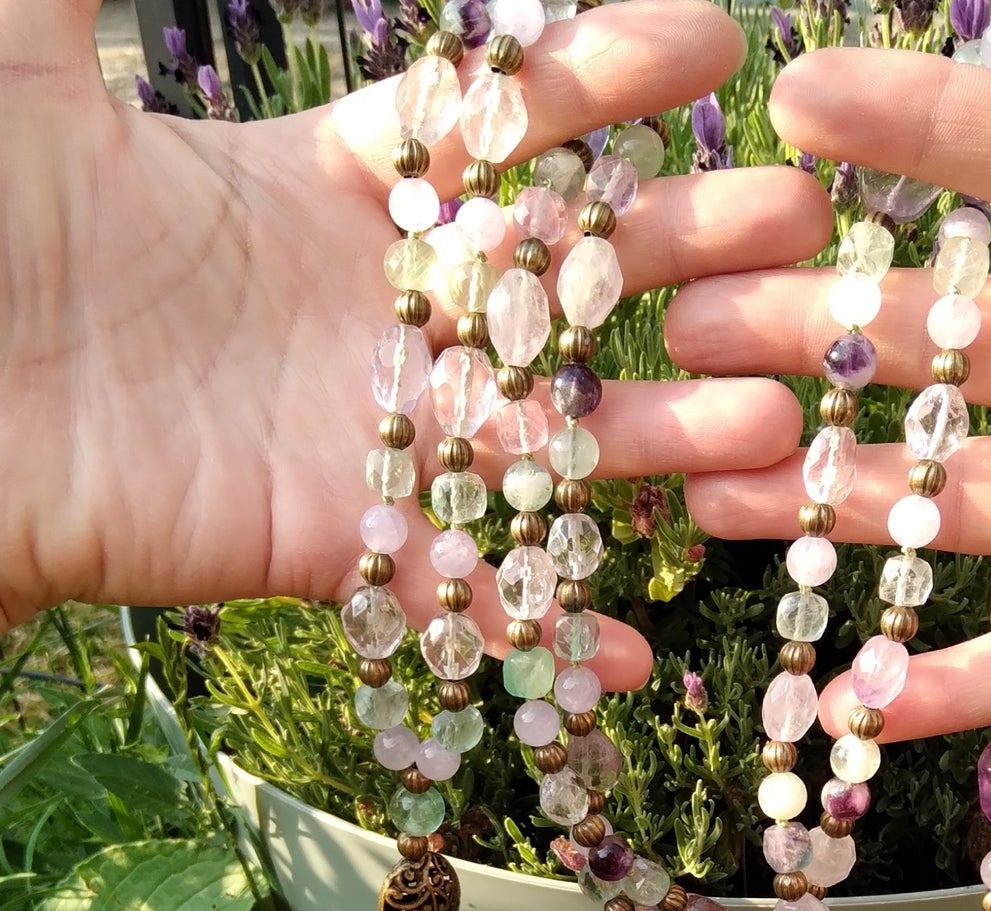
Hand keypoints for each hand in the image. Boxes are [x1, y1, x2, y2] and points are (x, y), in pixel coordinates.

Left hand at [0, 0, 831, 689]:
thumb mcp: (20, 58)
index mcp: (316, 188)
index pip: (493, 123)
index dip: (600, 77)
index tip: (712, 43)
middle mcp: (367, 312)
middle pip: (558, 278)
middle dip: (683, 250)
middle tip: (797, 228)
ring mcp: (360, 434)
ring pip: (544, 435)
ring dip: (662, 438)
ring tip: (775, 422)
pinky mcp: (328, 544)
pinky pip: (455, 587)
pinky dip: (539, 629)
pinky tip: (633, 655)